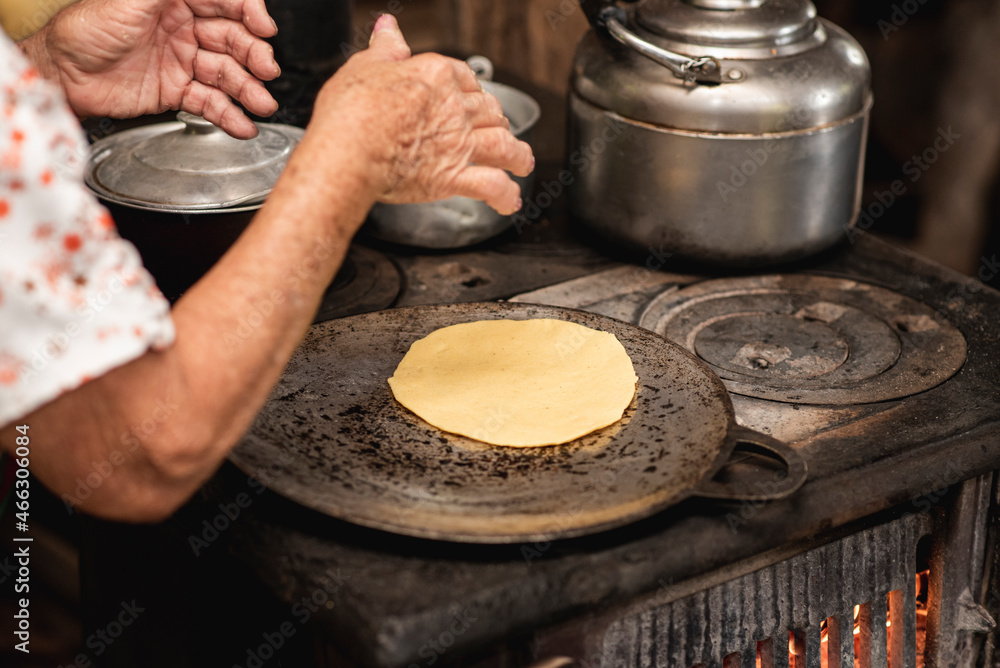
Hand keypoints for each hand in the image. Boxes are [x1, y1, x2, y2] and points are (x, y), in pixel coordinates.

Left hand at [26, 0, 280, 137]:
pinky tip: (243, 124)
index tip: (263, 27)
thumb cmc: (86, 31)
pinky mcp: (176, 91)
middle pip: (232, 40)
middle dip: (254, 55)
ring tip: (263, 104)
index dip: (248, 12)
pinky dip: (229, 115)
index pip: (224, 2)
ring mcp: (181, 61)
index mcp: (175, 2)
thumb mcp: (130, 0)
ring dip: (248, 90)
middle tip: (267, 70)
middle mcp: (183, 30)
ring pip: (225, 74)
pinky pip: (209, 103)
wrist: (64, 75)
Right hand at [310, 15, 533, 214]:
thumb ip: (385, 48)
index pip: (467, 79)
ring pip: (503, 146)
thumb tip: (388, 27)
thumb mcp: (365, 66)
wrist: (348, 151)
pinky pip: (492, 186)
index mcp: (436, 77)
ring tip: (523, 163)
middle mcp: (455, 109)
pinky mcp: (453, 178)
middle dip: (498, 121)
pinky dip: (505, 195)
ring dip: (518, 155)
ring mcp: (459, 145)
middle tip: (499, 129)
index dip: (473, 90)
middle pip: (489, 112)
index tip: (474, 96)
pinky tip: (510, 200)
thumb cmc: (350, 111)